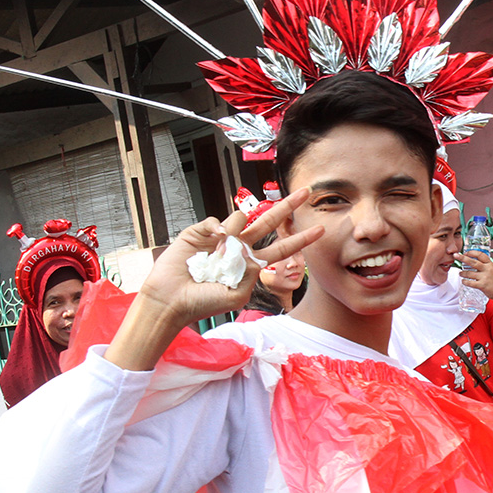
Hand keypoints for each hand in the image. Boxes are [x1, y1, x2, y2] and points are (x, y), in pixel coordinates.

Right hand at [135, 186, 323, 332]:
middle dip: (288, 205)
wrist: (172, 299)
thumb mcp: (237, 295)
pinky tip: (210, 241)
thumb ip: (251, 274)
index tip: (320, 229)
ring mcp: (222, 237)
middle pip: (269, 222)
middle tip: (306, 190)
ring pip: (240, 219)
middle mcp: (239, 247)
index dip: (301, 239)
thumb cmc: (203, 302)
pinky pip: (217, 221)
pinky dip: (217, 230)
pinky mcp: (202, 231)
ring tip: (219, 254)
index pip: (282, 249)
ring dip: (235, 233)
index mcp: (251, 264)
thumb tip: (248, 248)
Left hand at [454, 250, 492, 303]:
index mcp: (490, 264)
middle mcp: (487, 269)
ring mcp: (485, 277)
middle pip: (473, 262)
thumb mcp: (492, 269)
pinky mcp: (482, 285)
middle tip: (455, 255)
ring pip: (470, 273)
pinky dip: (465, 282)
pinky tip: (463, 281)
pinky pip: (471, 283)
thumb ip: (484, 265)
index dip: (472, 252)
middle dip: (463, 258)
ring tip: (460, 273)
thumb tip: (471, 261)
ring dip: (462, 273)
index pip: (480, 255)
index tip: (465, 252)